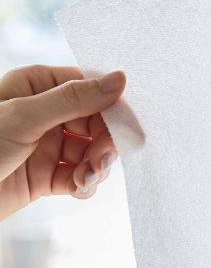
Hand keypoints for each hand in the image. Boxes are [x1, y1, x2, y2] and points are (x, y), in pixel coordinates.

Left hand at [0, 64, 125, 220]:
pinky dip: (85, 184)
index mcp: (37, 86)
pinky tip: (79, 188)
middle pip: (95, 123)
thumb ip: (74, 99)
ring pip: (90, 152)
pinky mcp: (45, 177)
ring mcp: (46, 146)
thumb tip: (119, 79)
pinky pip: (79, 177)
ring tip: (86, 178)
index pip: (89, 88)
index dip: (111, 108)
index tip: (127, 128)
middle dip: (104, 143)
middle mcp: (44, 113)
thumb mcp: (25, 117)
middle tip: (102, 160)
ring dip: (96, 167)